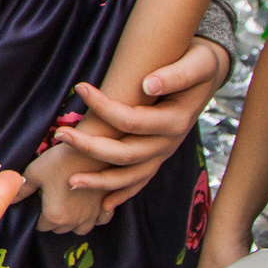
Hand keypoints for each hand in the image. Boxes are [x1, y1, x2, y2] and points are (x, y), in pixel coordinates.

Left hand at [18, 139, 107, 233]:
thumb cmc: (60, 160)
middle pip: (59, 229)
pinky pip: (100, 221)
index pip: (40, 226)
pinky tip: (88, 206)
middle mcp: (74, 222)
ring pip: (79, 229)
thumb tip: (10, 199)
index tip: (37, 203)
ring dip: (72, 222)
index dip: (36, 215)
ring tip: (67, 206)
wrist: (93, 148)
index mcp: (55, 216)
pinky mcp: (106, 207)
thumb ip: (21, 190)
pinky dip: (93, 217)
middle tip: (49, 201)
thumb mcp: (34, 172)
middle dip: (52, 219)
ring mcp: (93, 216)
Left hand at [56, 37, 229, 214]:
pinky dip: (121, 194)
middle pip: (125, 153)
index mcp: (176, 120)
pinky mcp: (158, 157)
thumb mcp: (197, 63)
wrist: (208, 74)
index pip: (133, 120)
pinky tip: (102, 205)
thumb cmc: (199, 64)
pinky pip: (140, 181)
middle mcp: (169, 143)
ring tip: (70, 181)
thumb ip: (176, 75)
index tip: (80, 87)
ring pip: (130, 175)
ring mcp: (163, 154)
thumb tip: (149, 84)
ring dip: (99, 181)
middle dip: (89, 146)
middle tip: (59, 135)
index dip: (104, 106)